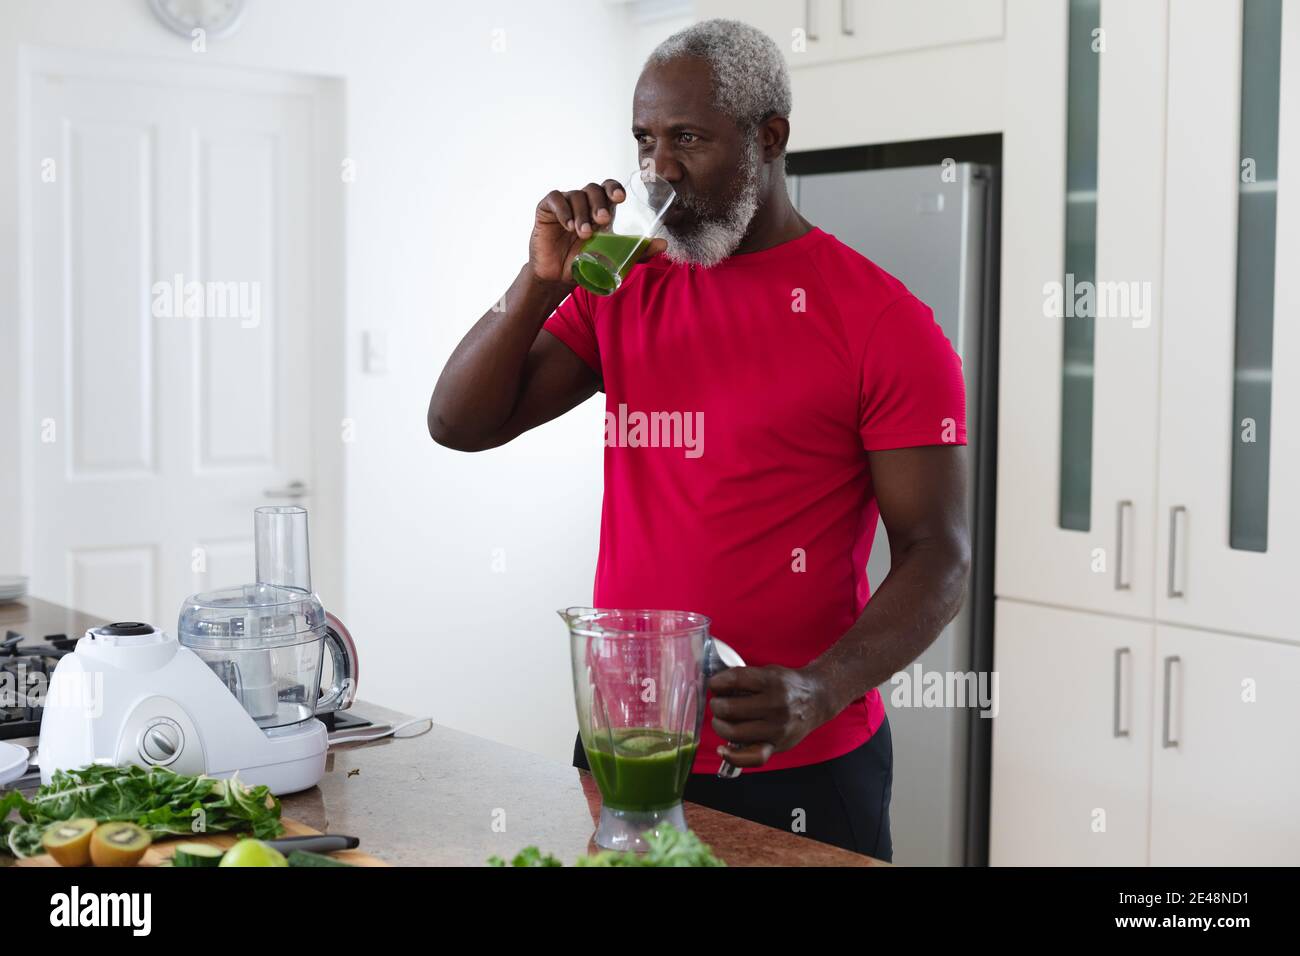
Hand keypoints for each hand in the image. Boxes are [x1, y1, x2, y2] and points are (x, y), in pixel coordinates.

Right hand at [530, 179, 666, 283]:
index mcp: (600, 208)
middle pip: (593, 189)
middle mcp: (584, 202)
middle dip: (600, 202)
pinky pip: (555, 199)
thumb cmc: (584, 262)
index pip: (608, 188)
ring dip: (582, 213)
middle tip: (603, 220)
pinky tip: (568, 225)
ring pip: (576, 195)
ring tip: (583, 233)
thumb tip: (663, 244)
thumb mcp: (613, 256)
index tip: (620, 198)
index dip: (614, 188)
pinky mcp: (546, 209)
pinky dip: (563, 211)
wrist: (557, 276)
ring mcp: (565, 204)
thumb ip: (637, 251)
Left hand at [707, 665, 833, 768]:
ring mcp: (777, 728)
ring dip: (719, 726)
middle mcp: (776, 705)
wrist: (818, 699)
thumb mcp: (769, 672)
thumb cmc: (787, 685)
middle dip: (717, 705)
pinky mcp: (777, 745)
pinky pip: (753, 757)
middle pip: (730, 709)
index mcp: (771, 681)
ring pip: (735, 732)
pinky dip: (733, 756)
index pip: (734, 680)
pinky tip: (723, 749)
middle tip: (718, 703)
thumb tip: (714, 686)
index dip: (717, 682)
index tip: (714, 684)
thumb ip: (744, 678)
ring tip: (721, 721)